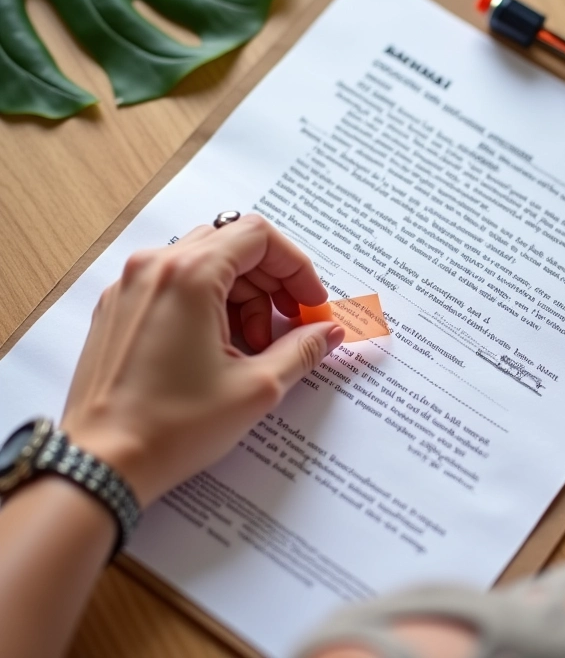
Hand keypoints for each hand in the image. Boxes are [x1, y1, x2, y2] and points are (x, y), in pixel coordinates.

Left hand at [60, 215, 344, 507]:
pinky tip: (219, 348)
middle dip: (271, 284)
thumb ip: (302, 350)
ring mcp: (131, 285)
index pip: (258, 236)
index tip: (310, 302)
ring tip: (253, 347)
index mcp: (189, 275)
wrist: (102, 463)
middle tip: (290, 326)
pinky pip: (176, 284)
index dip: (296, 266)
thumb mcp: (256, 387)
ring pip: (205, 264)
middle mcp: (154, 267)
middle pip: (233, 246)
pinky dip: (209, 303)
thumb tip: (328, 332)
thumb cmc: (171, 427)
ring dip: (242, 296)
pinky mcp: (119, 307)